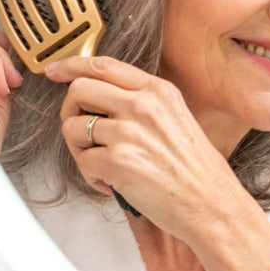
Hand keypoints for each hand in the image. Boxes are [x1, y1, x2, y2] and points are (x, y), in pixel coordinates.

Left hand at [45, 55, 269, 270]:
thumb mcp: (178, 120)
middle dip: (71, 112)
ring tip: (104, 165)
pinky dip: (91, 177)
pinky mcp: (117, 162)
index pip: (103, 65)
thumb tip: (105, 100)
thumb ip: (145, 103)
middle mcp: (143, 105)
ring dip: (81, 150)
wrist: (213, 205)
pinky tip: (112, 183)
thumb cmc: (198, 171)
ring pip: (73, 128)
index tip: (56, 70)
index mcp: (159, 91)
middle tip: (83, 132)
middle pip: (78, 90)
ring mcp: (129, 132)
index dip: (71, 65)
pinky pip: (82, 162)